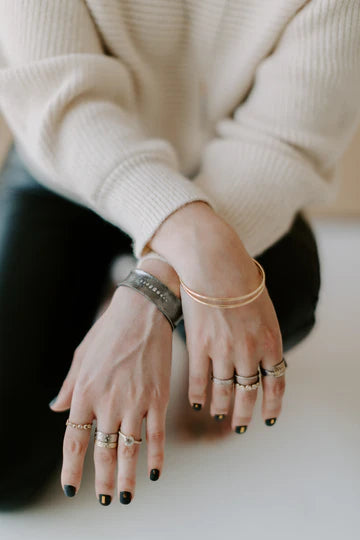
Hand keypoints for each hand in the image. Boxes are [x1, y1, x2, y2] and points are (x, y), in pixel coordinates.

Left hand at [49, 258, 177, 503]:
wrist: (143, 311)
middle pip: (102, 451)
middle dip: (102, 481)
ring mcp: (134, 401)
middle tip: (105, 501)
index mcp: (85, 391)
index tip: (71, 487)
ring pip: (129, 450)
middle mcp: (107, 402)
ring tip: (126, 497)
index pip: (74, 440)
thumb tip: (57, 409)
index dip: (72, 467)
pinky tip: (155, 474)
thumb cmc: (109, 330)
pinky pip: (156, 435)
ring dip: (127, 477)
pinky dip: (155, 458)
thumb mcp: (82, 355)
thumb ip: (70, 386)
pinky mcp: (157, 397)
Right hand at [150, 202, 284, 430]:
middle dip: (246, 415)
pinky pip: (199, 380)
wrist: (215, 262)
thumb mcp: (265, 310)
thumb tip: (264, 362)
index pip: (276, 383)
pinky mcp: (199, 345)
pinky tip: (198, 403)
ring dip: (222, 408)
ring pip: (223, 391)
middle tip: (241, 427)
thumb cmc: (241, 281)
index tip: (268, 419)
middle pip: (249, 393)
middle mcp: (249, 351)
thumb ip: (266, 338)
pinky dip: (198, 396)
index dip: (272, 405)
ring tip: (219, 415)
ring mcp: (223, 350)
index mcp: (271, 341)